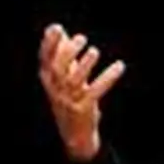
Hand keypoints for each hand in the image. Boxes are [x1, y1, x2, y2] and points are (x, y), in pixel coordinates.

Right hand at [37, 23, 125, 162]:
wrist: (75, 136)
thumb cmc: (69, 100)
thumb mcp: (62, 78)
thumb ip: (61, 55)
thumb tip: (58, 30)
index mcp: (48, 80)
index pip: (44, 59)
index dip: (49, 43)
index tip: (57, 28)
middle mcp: (56, 90)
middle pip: (57, 68)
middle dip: (68, 51)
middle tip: (82, 38)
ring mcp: (68, 100)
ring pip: (74, 81)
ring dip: (85, 64)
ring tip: (94, 52)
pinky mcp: (84, 110)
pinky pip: (95, 92)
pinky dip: (108, 78)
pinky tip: (119, 66)